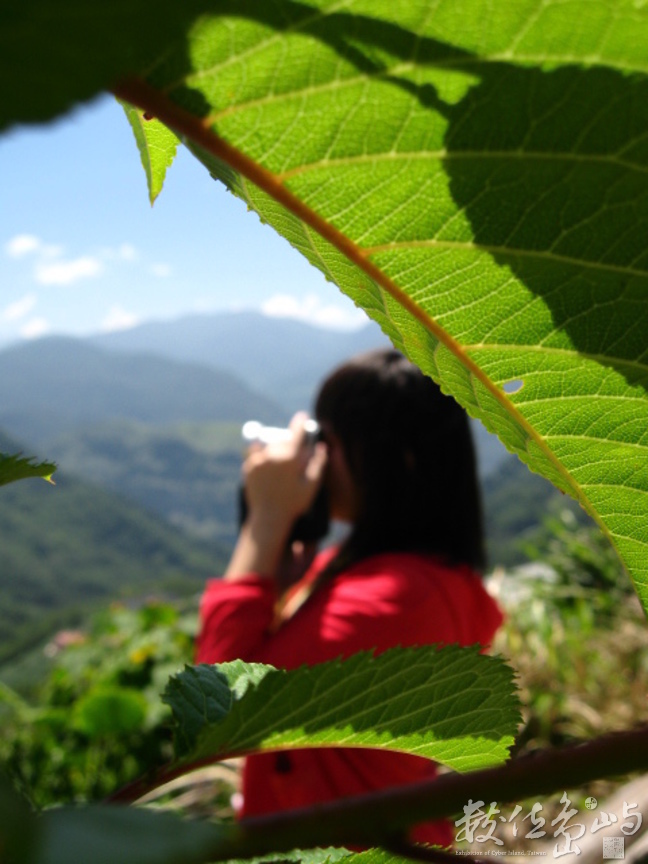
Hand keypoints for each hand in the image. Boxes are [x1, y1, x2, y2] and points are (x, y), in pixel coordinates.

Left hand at [225, 414, 327, 579]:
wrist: (268, 518)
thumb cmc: (293, 503)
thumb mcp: (311, 485)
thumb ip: (318, 463)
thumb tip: (321, 446)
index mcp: (289, 458)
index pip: (296, 432)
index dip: (300, 422)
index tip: (302, 416)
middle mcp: (271, 455)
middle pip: (282, 439)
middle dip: (289, 442)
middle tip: (295, 454)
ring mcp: (257, 460)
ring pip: (269, 446)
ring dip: (276, 449)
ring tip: (282, 464)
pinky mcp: (248, 467)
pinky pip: (257, 455)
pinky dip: (264, 458)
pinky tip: (270, 471)